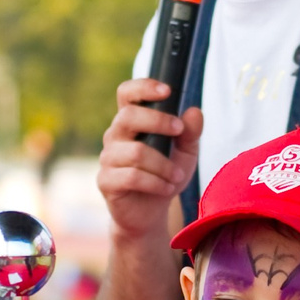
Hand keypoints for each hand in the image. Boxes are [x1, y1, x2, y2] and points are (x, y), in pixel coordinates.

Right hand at [96, 78, 203, 241]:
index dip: (143, 87)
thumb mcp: (186, 153)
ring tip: (177, 176)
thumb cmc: (165, 175)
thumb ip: (191, 133)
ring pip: (135, 152)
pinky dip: (156, 183)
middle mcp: (115, 136)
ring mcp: (108, 159)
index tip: (166, 91)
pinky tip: (167, 188)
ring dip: (163, 165)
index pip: (126, 93)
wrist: (149, 212)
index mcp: (131, 122)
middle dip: (158, 121)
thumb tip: (194, 112)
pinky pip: (132, 177)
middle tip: (179, 132)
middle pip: (128, 117)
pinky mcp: (106, 181)